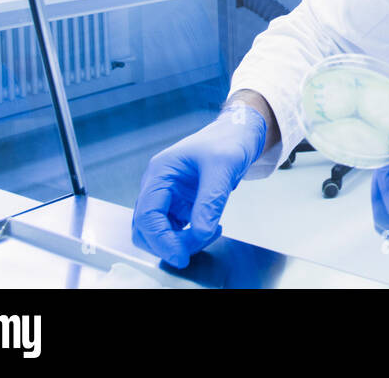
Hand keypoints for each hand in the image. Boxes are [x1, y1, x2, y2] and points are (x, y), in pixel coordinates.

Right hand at [131, 105, 266, 267]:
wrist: (241, 132)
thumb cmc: (229, 139)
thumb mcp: (223, 167)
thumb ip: (210, 201)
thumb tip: (200, 233)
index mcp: (160, 172)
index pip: (147, 215)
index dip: (161, 240)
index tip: (181, 255)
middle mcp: (159, 185)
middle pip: (147, 228)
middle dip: (169, 243)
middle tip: (197, 245)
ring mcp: (169, 196)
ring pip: (161, 232)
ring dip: (182, 242)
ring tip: (211, 232)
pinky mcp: (182, 203)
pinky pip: (177, 229)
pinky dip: (190, 237)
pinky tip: (211, 228)